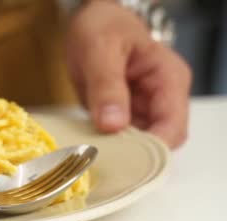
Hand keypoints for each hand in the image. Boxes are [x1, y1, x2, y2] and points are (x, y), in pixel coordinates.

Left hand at [65, 1, 191, 147]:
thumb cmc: (102, 27)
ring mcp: (142, 109)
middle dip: (133, 155)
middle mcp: (161, 99)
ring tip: (91, 155)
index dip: (152, 148)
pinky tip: (88, 147)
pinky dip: (105, 145)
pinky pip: (119, 139)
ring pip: (138, 145)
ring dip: (117, 153)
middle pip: (159, 142)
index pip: (173, 127)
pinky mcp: (123, 115)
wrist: (91, 20)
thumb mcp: (101, 51)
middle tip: (101, 159)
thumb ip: (107, 86)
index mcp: (168, 80)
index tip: (124, 159)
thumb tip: (113, 125)